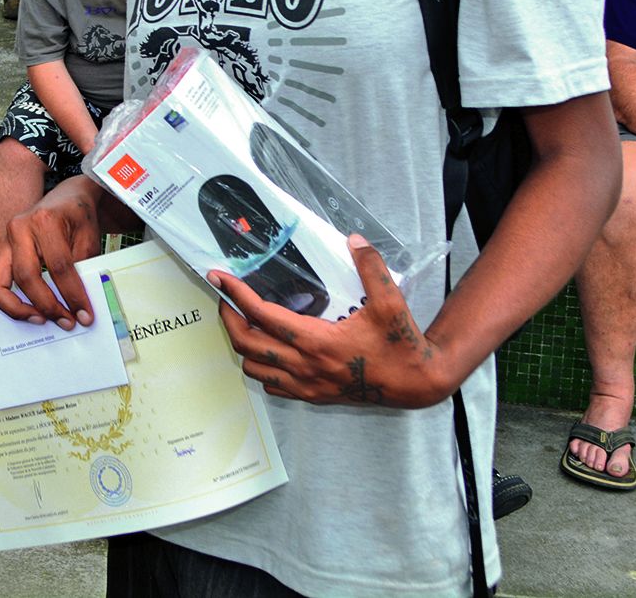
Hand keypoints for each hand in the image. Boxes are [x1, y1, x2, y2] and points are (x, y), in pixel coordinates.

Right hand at [0, 179, 107, 328]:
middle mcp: (18, 230)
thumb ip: (83, 269)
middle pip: (26, 277)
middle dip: (47, 306)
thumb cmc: (77, 217)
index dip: (73, 296)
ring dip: (16, 308)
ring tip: (38, 319)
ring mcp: (3, 242)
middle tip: (67, 321)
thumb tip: (77, 307)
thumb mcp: (90, 238)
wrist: (66, 197)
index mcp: (44, 222)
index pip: (59, 267)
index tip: (84, 315)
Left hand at [212, 234, 454, 408]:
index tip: (220, 277)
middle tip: (226, 297)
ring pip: (254, 368)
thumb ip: (372, 268)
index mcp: (316, 340)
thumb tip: (355, 240)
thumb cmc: (400, 343)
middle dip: (228, 317)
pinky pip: (272, 386)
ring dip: (243, 344)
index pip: (261, 314)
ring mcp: (306, 384)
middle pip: (246, 343)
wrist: (415, 383)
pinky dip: (262, 367)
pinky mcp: (313, 396)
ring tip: (245, 322)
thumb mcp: (391, 302)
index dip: (236, 294)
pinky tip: (269, 350)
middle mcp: (305, 365)